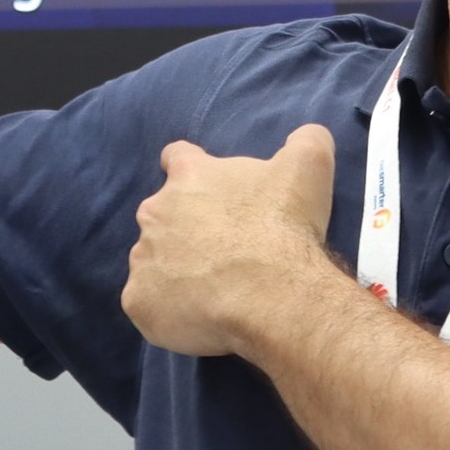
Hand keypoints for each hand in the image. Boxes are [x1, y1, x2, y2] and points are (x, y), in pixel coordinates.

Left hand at [122, 124, 341, 357]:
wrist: (272, 293)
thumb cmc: (285, 228)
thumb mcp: (310, 167)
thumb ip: (307, 140)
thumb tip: (309, 133)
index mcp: (189, 176)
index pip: (177, 158)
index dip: (192, 171)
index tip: (211, 192)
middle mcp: (155, 212)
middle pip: (163, 215)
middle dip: (187, 229)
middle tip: (225, 251)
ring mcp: (143, 259)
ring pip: (154, 261)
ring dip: (176, 271)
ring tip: (215, 290)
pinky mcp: (139, 302)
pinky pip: (148, 304)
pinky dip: (168, 310)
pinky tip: (198, 316)